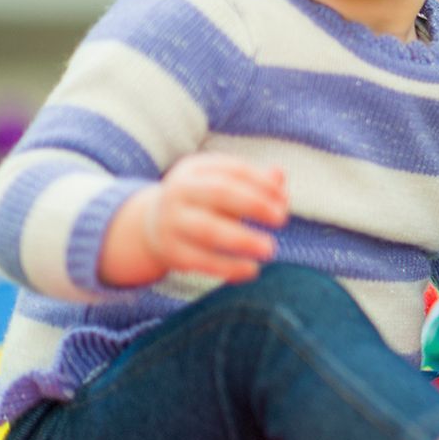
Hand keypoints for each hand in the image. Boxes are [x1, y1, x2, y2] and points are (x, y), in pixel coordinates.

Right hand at [100, 155, 285, 286]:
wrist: (155, 224)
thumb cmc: (206, 202)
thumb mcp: (225, 185)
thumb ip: (256, 181)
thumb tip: (279, 175)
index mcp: (196, 169)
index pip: (235, 171)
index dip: (263, 184)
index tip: (284, 200)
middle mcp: (179, 191)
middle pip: (220, 193)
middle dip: (255, 205)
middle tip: (282, 219)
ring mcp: (172, 221)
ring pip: (209, 230)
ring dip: (243, 239)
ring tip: (270, 250)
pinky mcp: (171, 251)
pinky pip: (201, 260)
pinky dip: (228, 267)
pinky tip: (252, 270)